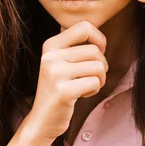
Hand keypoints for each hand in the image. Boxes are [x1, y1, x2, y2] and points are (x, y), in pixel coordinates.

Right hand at [26, 21, 107, 141]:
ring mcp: (55, 73)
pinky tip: (82, 95)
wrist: (43, 119)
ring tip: (86, 86)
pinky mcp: (63, 90)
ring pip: (99, 67)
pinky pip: (95, 82)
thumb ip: (73, 45)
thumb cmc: (59, 88)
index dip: (99, 39)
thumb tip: (94, 28)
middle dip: (101, 66)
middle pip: (95, 51)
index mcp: (50, 45)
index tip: (97, 54)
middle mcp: (50, 56)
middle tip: (91, 77)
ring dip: (99, 79)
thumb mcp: (60, 62)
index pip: (84, 27)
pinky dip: (94, 90)